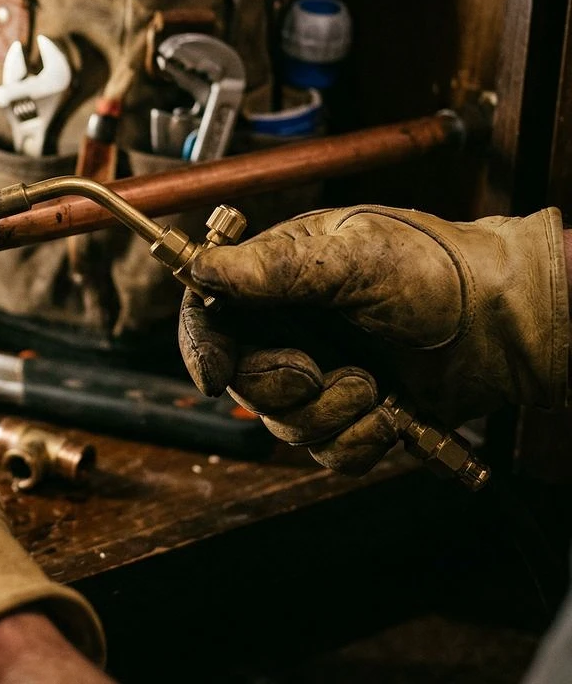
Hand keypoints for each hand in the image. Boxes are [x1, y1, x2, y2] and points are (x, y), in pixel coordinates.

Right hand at [179, 206, 567, 473]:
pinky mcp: (355, 417)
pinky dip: (358, 439)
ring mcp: (323, 377)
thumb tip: (202, 266)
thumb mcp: (350, 255)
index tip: (217, 373)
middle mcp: (292, 331)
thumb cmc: (435, 268)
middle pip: (241, 381)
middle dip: (277, 386)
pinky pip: (328, 452)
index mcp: (277, 283)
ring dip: (329, 414)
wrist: (505, 319)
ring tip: (374, 386)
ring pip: (283, 425)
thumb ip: (271, 266)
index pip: (210, 318)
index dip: (203, 348)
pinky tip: (389, 413)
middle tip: (317, 372)